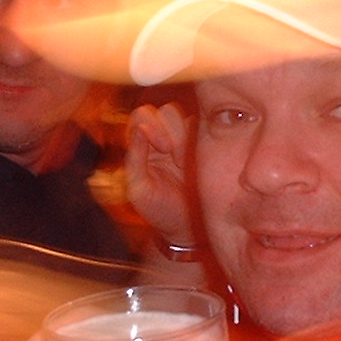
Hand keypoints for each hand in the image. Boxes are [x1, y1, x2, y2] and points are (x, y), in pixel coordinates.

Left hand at [124, 103, 194, 245]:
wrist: (188, 228)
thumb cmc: (159, 210)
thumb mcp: (139, 189)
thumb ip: (134, 159)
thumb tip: (138, 130)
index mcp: (142, 145)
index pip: (142, 117)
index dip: (150, 124)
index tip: (159, 146)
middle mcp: (163, 137)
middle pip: (165, 112)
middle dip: (168, 127)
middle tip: (172, 150)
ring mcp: (186, 140)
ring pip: (185, 117)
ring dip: (184, 132)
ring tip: (185, 158)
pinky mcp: (205, 146)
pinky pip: (206, 129)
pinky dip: (203, 135)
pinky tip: (201, 156)